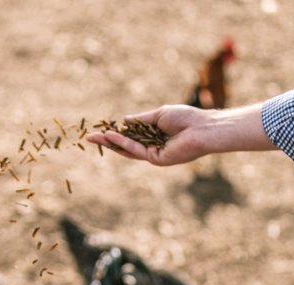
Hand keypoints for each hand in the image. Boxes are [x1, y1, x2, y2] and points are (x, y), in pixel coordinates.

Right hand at [86, 105, 213, 165]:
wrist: (202, 128)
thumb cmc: (186, 118)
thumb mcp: (158, 115)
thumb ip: (141, 120)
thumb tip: (125, 120)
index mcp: (154, 136)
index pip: (131, 136)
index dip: (116, 133)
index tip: (102, 128)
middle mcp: (153, 148)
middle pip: (126, 146)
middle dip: (108, 141)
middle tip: (90, 138)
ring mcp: (154, 155)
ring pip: (128, 150)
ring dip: (111, 144)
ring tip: (95, 137)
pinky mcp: (157, 159)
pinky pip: (136, 150)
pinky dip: (123, 143)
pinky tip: (112, 136)